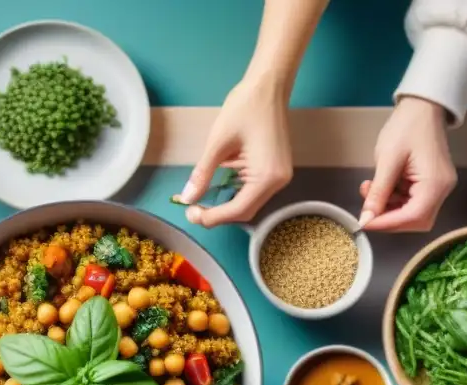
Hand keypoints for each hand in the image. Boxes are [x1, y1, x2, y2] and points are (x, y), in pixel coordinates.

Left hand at [178, 79, 292, 227]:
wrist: (268, 85)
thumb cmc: (244, 107)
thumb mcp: (217, 142)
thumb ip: (202, 173)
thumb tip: (187, 198)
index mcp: (267, 176)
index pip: (238, 210)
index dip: (213, 217)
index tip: (190, 213)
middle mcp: (278, 181)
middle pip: (245, 211)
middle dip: (218, 215)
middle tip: (192, 210)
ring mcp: (279, 176)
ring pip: (249, 203)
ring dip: (225, 206)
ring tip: (201, 202)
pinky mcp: (275, 170)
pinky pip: (253, 191)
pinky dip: (234, 194)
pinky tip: (217, 189)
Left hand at [358, 97, 456, 231]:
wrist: (422, 107)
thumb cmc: (407, 127)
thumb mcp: (387, 160)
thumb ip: (378, 193)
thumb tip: (366, 219)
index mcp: (435, 184)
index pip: (413, 217)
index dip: (386, 224)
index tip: (364, 222)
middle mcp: (442, 190)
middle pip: (415, 221)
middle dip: (388, 218)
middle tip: (366, 207)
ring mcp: (438, 187)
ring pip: (411, 214)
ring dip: (387, 208)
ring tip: (369, 189)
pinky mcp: (431, 184)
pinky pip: (411, 202)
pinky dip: (393, 199)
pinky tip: (380, 186)